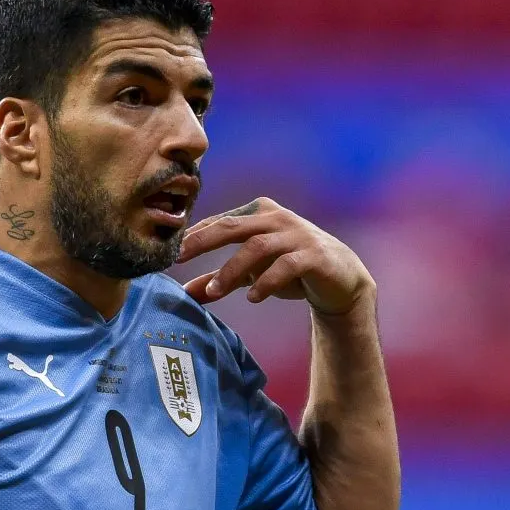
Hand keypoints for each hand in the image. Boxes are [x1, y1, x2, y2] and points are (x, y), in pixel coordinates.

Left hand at [178, 197, 374, 314]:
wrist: (341, 279)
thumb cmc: (290, 270)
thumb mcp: (250, 274)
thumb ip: (218, 279)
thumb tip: (185, 293)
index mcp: (258, 213)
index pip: (219, 222)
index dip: (193, 236)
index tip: (168, 252)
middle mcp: (276, 218)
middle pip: (232, 226)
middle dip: (202, 242)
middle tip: (177, 258)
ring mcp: (297, 234)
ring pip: (257, 247)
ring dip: (232, 270)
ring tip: (214, 291)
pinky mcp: (315, 254)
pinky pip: (286, 265)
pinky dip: (266, 281)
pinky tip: (252, 297)